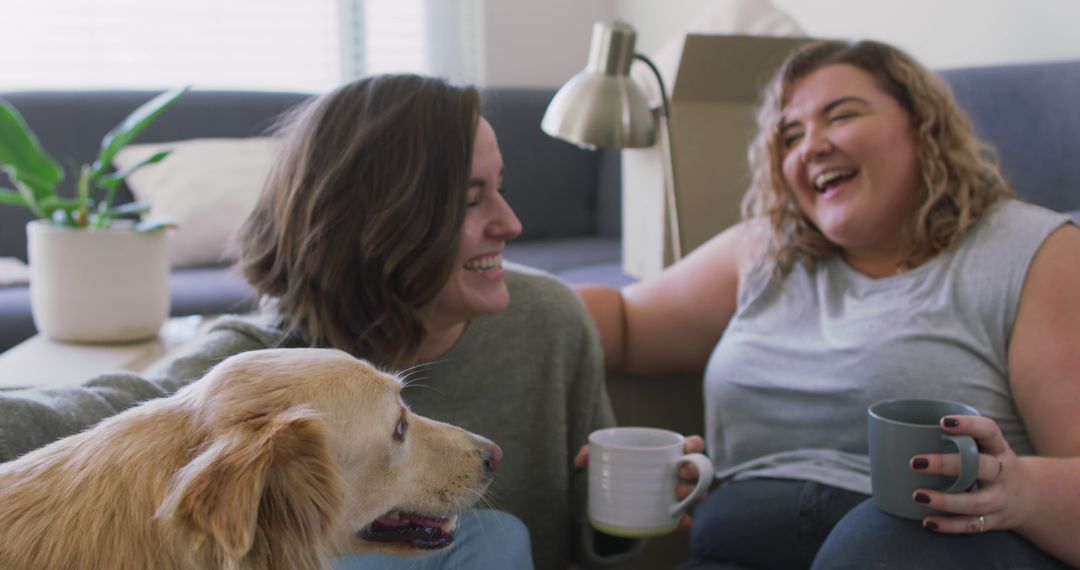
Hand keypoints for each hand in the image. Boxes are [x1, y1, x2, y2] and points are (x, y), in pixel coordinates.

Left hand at [575, 435, 708, 529]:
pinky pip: (683, 518)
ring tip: (678, 496)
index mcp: (666, 453)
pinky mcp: (670, 513)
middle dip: (695, 469)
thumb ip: (590, 452)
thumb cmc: (615, 469)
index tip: (688, 447)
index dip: (694, 444)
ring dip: (693, 494)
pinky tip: (681, 523)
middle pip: (696, 469)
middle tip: (681, 473)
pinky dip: (685, 521)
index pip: (690, 445)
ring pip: (695, 493)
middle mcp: (676, 473)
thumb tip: (580, 460)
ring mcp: (675, 493)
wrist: (611, 498)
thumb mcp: (602, 458)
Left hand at [908, 415, 1034, 533]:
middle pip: (982, 468)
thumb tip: (904, 433)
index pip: (990, 432)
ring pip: (976, 502)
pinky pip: (972, 525)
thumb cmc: (992, 464)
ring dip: (945, 500)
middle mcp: (1004, 473)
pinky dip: (950, 525)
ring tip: (917, 495)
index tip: (943, 422)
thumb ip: (960, 441)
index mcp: (1000, 449)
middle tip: (915, 462)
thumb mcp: (987, 448)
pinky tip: (927, 521)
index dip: (969, 425)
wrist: (1030, 497)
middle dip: (948, 465)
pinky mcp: (995, 520)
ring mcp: (1001, 499)